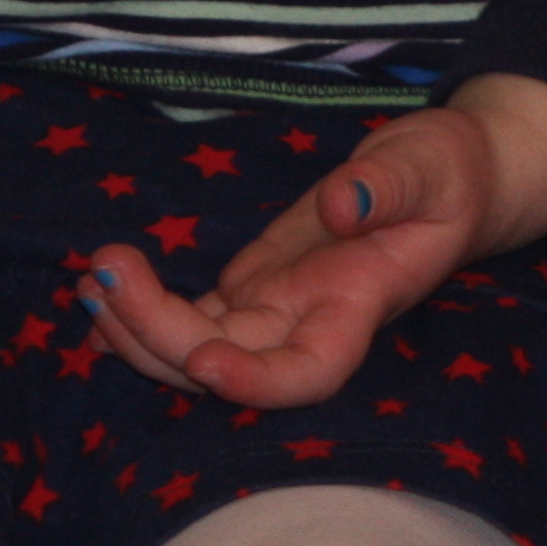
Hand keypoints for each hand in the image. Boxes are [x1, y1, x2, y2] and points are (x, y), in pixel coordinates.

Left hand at [79, 75, 546, 409]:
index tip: (206, 358)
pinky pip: (187, 319)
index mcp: (360, 301)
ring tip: (97, 273)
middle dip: (157, 334)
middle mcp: (307, 321)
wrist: (444, 178)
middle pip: (224, 363)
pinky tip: (101, 290)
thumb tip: (342, 204)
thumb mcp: (432, 164)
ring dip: (136, 325)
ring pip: (192, 347)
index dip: (255, 381)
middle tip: (108, 273)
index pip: (309, 371)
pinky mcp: (252, 286)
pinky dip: (140, 313)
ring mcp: (274, 308)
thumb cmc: (449, 171)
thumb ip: (389, 184)